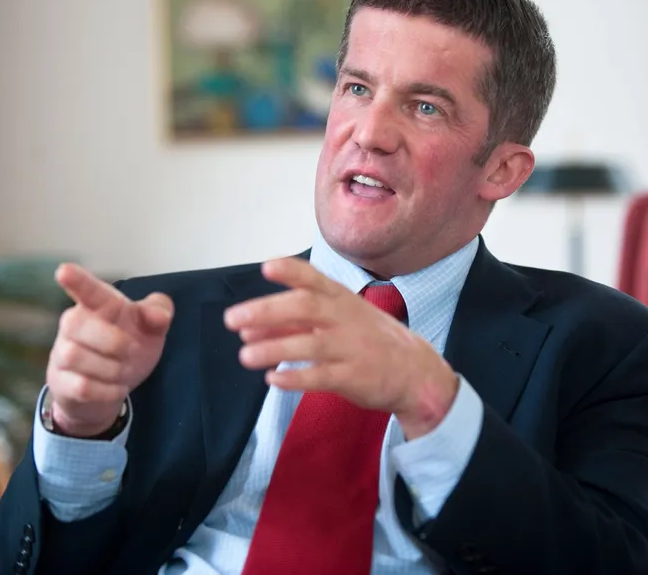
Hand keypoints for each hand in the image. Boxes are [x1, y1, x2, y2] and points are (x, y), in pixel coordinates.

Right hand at [46, 263, 173, 436]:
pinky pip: (80, 386)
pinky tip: (117, 388)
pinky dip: (106, 391)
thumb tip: (159, 315)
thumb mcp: (150, 329)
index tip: (64, 271)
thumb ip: (159, 313)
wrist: (108, 389)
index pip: (87, 290)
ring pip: (74, 356)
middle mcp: (73, 324)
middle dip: (112, 341)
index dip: (77, 280)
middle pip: (77, 324)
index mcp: (98, 306)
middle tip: (133, 350)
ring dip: (110, 368)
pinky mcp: (61, 381)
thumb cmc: (127, 347)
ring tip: (123, 371)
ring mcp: (62, 352)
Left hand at [224, 257, 458, 438]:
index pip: (313, 278)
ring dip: (274, 348)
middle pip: (305, 307)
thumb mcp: (338, 318)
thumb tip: (247, 327)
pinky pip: (321, 376)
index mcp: (340, 298)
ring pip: (309, 344)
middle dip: (267, 311)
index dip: (290, 271)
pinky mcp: (354, 376)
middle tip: (232, 319)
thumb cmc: (367, 339)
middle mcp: (345, 318)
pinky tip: (273, 380)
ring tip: (245, 356)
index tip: (267, 267)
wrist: (414, 370)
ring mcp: (351, 347)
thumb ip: (293, 322)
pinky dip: (296, 378)